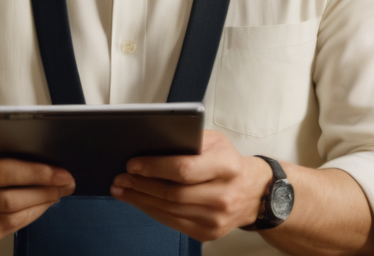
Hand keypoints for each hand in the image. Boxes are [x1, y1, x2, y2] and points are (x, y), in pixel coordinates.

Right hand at [0, 119, 75, 244]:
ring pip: (12, 215)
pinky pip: (10, 227)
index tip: (61, 171)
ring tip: (58, 191)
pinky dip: (31, 214)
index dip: (35, 173)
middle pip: (7, 198)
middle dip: (44, 190)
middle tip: (67, 182)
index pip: (0, 170)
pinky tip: (41, 203)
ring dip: (41, 203)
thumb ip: (0, 134)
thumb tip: (36, 136)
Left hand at [110, 129, 270, 241]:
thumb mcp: (215, 141)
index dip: (154, 167)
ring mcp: (217, 218)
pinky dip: (152, 211)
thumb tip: (150, 143)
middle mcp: (224, 195)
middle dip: (141, 186)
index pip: (183, 169)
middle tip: (119, 178)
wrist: (254, 192)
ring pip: (169, 211)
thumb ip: (188, 140)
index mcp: (226, 166)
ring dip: (141, 200)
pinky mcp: (209, 233)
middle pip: (173, 194)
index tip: (132, 164)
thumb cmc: (228, 161)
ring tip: (122, 190)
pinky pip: (173, 223)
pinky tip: (139, 201)